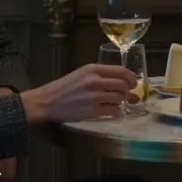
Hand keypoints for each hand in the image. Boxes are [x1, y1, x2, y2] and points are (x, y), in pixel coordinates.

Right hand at [20, 63, 135, 123]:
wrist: (48, 102)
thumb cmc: (65, 87)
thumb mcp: (82, 75)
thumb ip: (103, 77)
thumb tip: (125, 84)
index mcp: (92, 69)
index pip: (121, 71)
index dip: (131, 78)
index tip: (133, 83)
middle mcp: (95, 81)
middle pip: (122, 85)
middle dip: (128, 92)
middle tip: (127, 95)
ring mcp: (94, 97)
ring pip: (119, 98)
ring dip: (121, 102)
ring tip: (115, 103)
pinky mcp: (92, 111)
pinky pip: (114, 111)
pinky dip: (117, 112)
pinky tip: (112, 111)